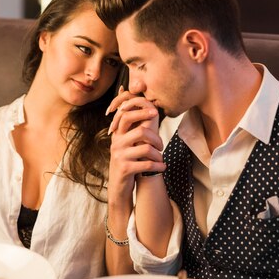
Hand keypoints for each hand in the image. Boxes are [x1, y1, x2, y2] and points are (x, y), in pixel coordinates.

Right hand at [106, 88, 165, 205]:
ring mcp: (120, 156)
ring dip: (158, 154)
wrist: (119, 187)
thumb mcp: (126, 142)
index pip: (126, 114)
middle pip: (139, 130)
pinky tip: (162, 167)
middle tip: (162, 144)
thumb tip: (124, 91)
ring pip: (146, 148)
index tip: (156, 113)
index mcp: (118, 134)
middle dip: (155, 135)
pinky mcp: (125, 169)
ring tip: (161, 159)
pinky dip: (158, 166)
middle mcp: (116, 142)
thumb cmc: (127, 161)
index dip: (142, 111)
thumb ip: (130, 122)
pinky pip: (147, 164)